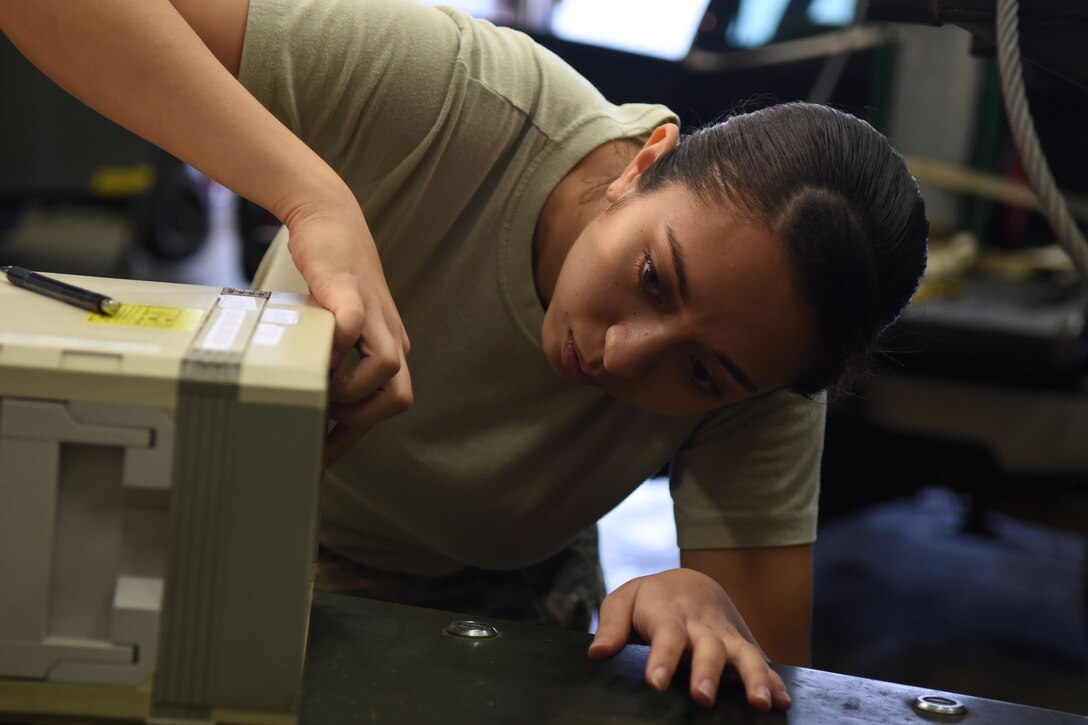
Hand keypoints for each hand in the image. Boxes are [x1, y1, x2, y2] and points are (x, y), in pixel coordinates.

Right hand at [283, 198, 412, 465]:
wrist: (329, 219)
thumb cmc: (327, 280)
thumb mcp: (333, 329)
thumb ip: (331, 363)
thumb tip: (303, 401)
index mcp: (389, 350)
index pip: (388, 406)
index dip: (354, 438)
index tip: (321, 459)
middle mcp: (391, 336)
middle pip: (399, 398)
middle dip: (358, 419)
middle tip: (320, 416)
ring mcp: (376, 314)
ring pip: (387, 370)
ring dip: (347, 388)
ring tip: (316, 382)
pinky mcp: (352, 292)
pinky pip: (354, 329)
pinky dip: (336, 347)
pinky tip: (313, 350)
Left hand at [588, 568, 790, 710]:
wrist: (691, 583)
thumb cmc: (651, 600)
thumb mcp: (624, 601)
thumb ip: (611, 625)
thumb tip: (598, 652)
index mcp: (669, 615)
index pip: (666, 636)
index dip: (662, 659)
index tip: (656, 682)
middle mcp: (702, 626)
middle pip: (708, 647)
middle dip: (707, 672)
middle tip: (703, 697)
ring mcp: (727, 637)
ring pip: (743, 655)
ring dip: (753, 677)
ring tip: (760, 702)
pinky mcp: (743, 647)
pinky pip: (762, 663)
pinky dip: (775, 682)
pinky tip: (783, 702)